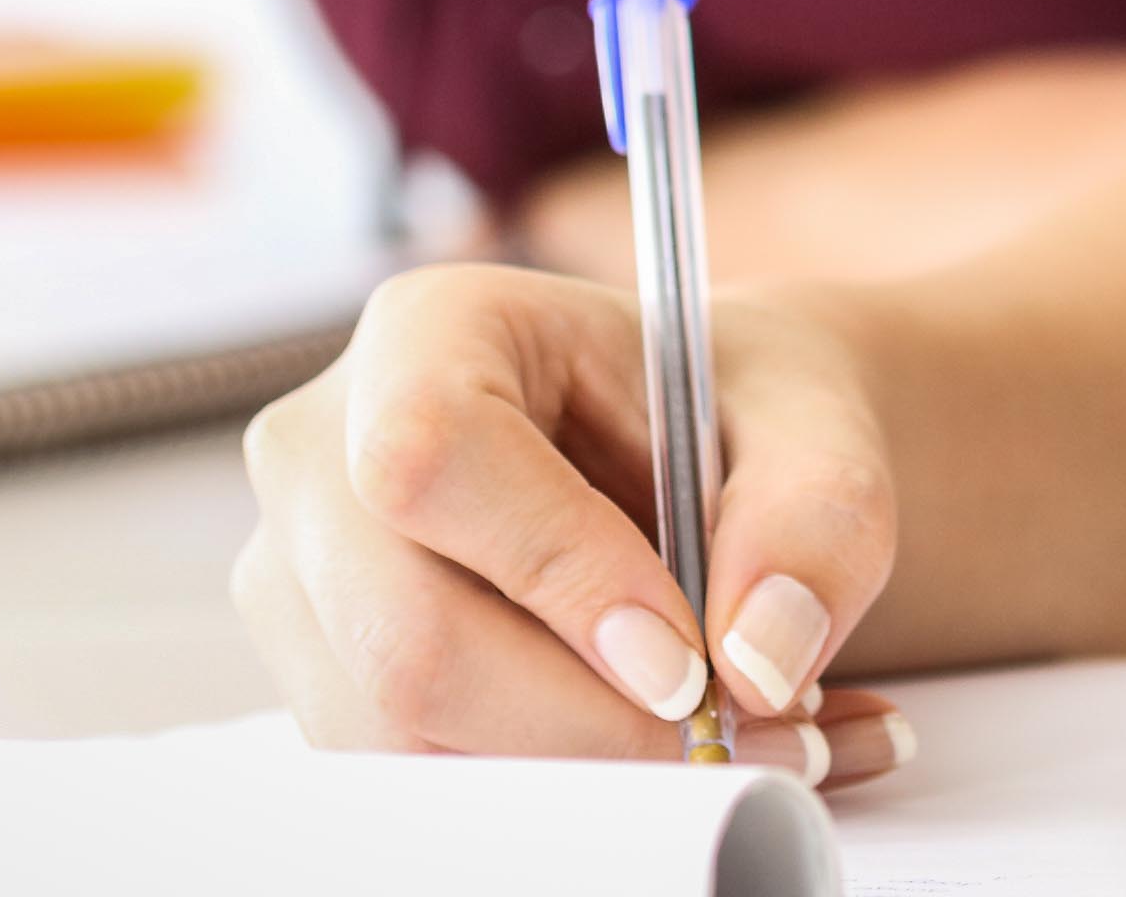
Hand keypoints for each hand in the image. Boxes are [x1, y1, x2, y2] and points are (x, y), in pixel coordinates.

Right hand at [232, 259, 912, 780]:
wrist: (705, 458)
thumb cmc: (740, 415)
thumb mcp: (818, 426)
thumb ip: (817, 518)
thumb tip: (760, 654)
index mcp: (430, 331)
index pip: (433, 458)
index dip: (557, 575)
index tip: (690, 661)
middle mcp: (326, 454)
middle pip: (404, 635)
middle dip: (590, 721)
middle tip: (742, 737)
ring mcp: (307, 582)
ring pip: (403, 737)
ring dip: (587, 771)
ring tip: (736, 742)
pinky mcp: (331, 682)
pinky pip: (419, 780)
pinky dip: (560, 794)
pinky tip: (667, 753)